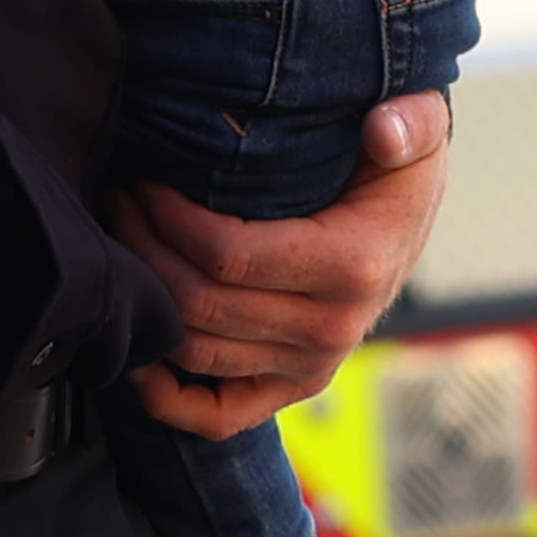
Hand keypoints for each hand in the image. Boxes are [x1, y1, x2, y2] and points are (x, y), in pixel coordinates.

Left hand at [109, 91, 447, 439]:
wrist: (408, 219)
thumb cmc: (394, 166)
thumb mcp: (419, 125)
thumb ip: (410, 121)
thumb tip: (381, 132)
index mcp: (351, 266)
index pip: (227, 255)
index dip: (168, 219)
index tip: (143, 179)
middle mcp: (330, 328)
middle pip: (200, 303)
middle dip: (144, 247)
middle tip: (117, 200)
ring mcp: (310, 365)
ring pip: (197, 351)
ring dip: (147, 300)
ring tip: (122, 241)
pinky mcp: (293, 387)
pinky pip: (220, 415)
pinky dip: (169, 399)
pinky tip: (139, 354)